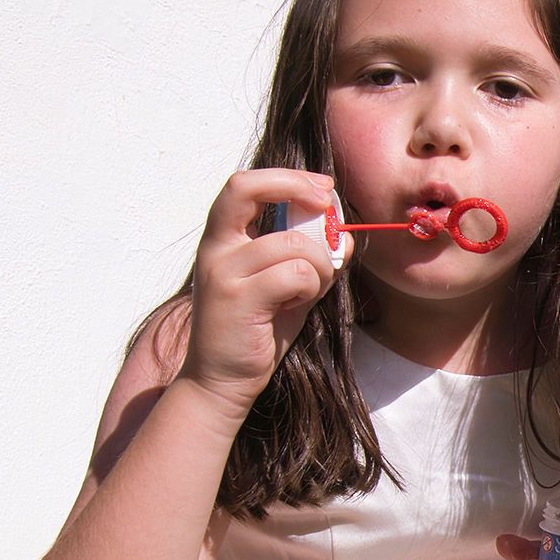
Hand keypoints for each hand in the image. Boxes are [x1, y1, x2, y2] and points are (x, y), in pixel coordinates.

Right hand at [181, 169, 346, 413]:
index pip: (244, 184)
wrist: (222, 381)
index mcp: (223, 239)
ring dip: (320, 264)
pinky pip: (295, 274)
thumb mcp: (286, 286)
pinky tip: (297, 304)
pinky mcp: (236, 298)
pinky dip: (311, 286)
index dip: (287, 178)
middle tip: (327, 204)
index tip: (322, 188)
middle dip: (295, 186)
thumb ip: (308, 258)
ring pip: (292, 243)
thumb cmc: (257, 332)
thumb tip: (344, 234)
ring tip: (310, 289)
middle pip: (246, 188)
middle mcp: (215, 248)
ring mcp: (222, 271)